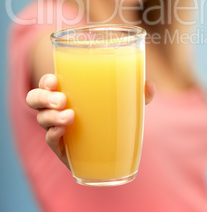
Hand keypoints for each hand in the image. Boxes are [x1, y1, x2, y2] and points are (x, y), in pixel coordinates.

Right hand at [26, 74, 154, 168]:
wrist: (115, 149)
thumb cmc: (115, 114)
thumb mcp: (126, 99)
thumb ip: (137, 91)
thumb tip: (148, 86)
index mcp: (69, 91)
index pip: (49, 83)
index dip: (47, 81)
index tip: (55, 81)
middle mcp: (58, 109)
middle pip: (36, 99)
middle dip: (43, 97)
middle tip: (61, 99)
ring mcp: (58, 129)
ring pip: (41, 119)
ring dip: (50, 117)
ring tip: (69, 117)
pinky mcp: (64, 149)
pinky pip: (51, 141)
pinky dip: (53, 136)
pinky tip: (62, 132)